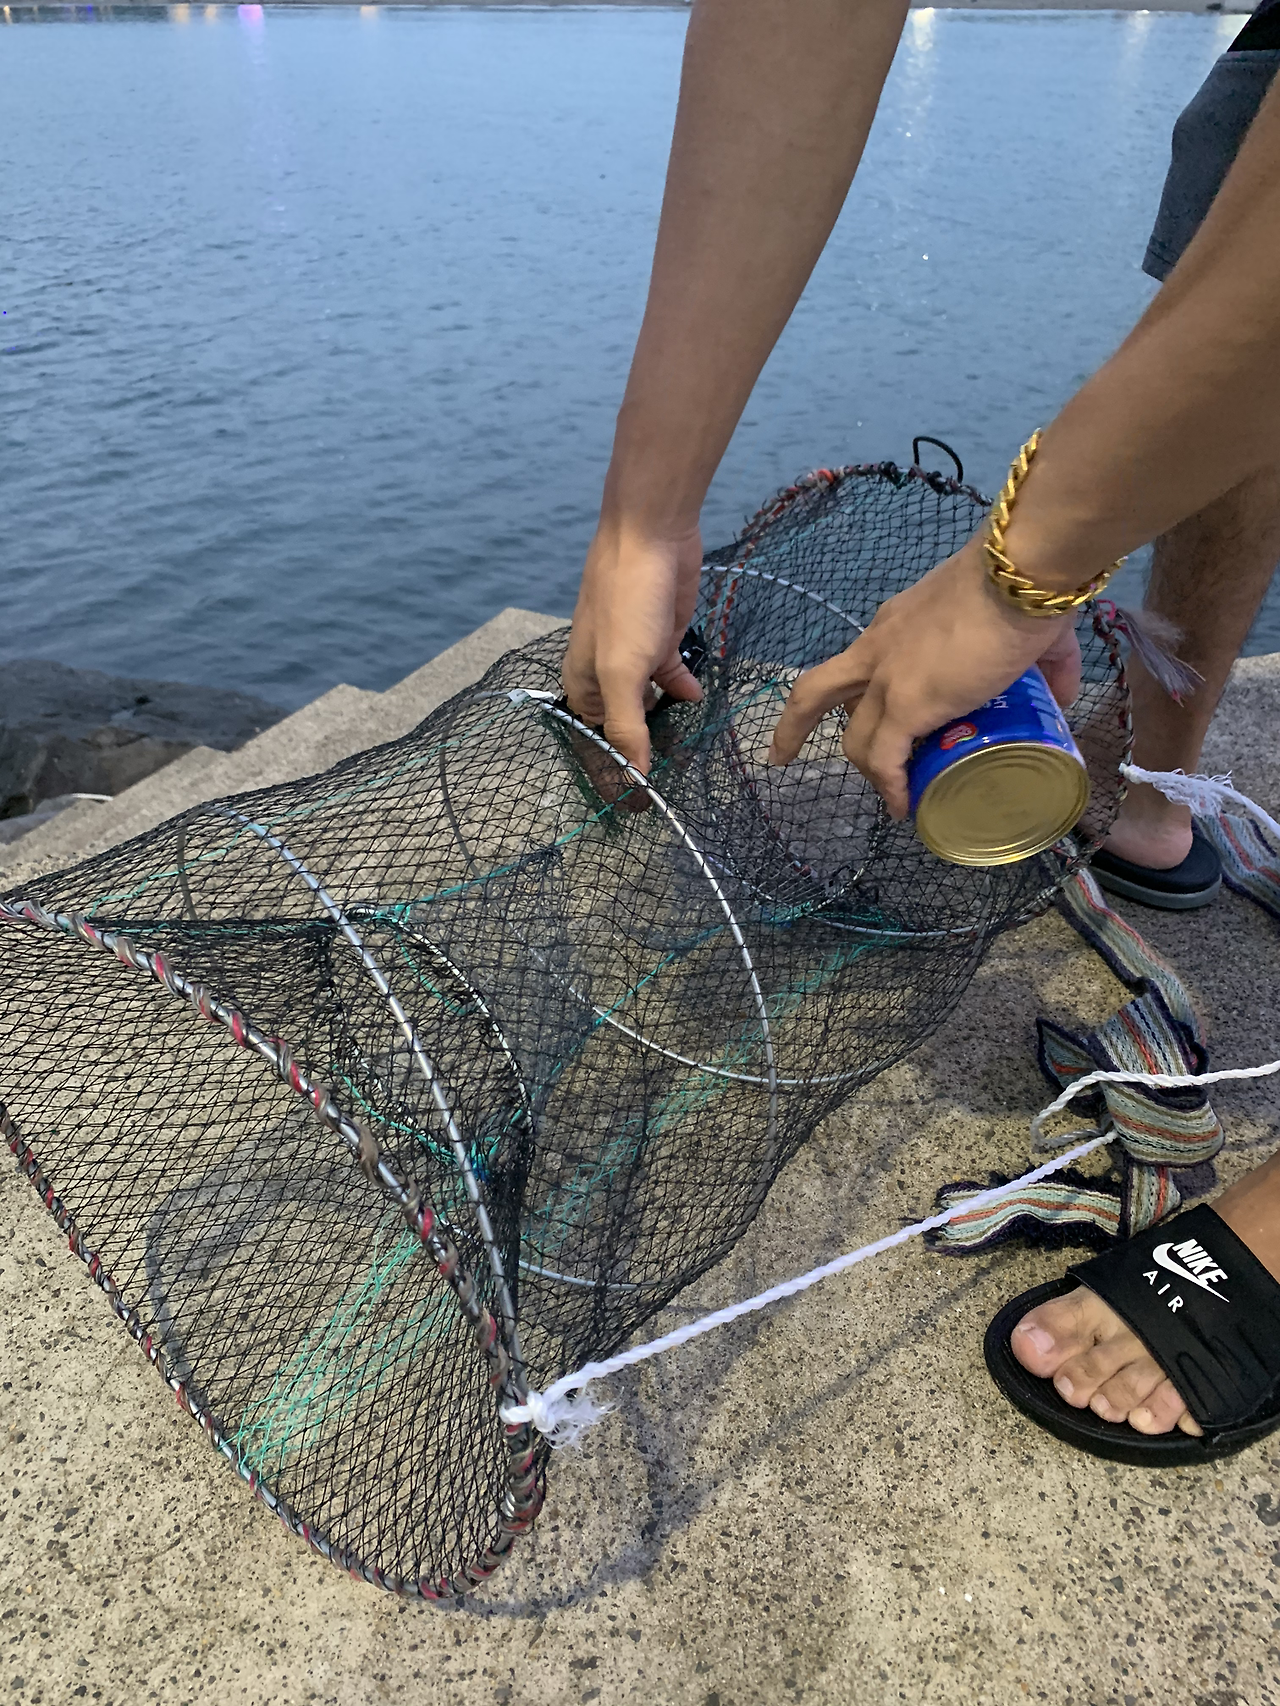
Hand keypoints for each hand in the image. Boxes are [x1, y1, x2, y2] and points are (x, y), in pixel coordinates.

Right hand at [562, 519, 705, 787]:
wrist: (652, 536)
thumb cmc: (627, 603)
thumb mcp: (623, 671)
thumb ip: (629, 726)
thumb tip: (635, 776)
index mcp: (583, 685)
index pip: (596, 742)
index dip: (614, 772)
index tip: (637, 806)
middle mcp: (605, 675)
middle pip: (623, 727)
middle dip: (642, 753)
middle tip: (671, 783)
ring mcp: (636, 656)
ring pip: (650, 704)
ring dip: (666, 726)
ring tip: (688, 756)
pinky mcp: (664, 639)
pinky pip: (671, 676)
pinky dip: (683, 690)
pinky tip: (698, 700)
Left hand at [766, 536, 1082, 817]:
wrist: (1022, 575)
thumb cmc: (1025, 590)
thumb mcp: (1028, 630)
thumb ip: (1048, 664)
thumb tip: (1063, 698)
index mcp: (895, 624)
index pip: (861, 663)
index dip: (857, 694)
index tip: (862, 713)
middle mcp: (877, 648)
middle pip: (816, 691)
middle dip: (795, 726)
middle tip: (785, 755)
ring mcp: (888, 677)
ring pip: (852, 736)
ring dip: (865, 770)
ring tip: (888, 796)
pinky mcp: (907, 703)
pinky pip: (885, 759)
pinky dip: (891, 788)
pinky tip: (903, 807)